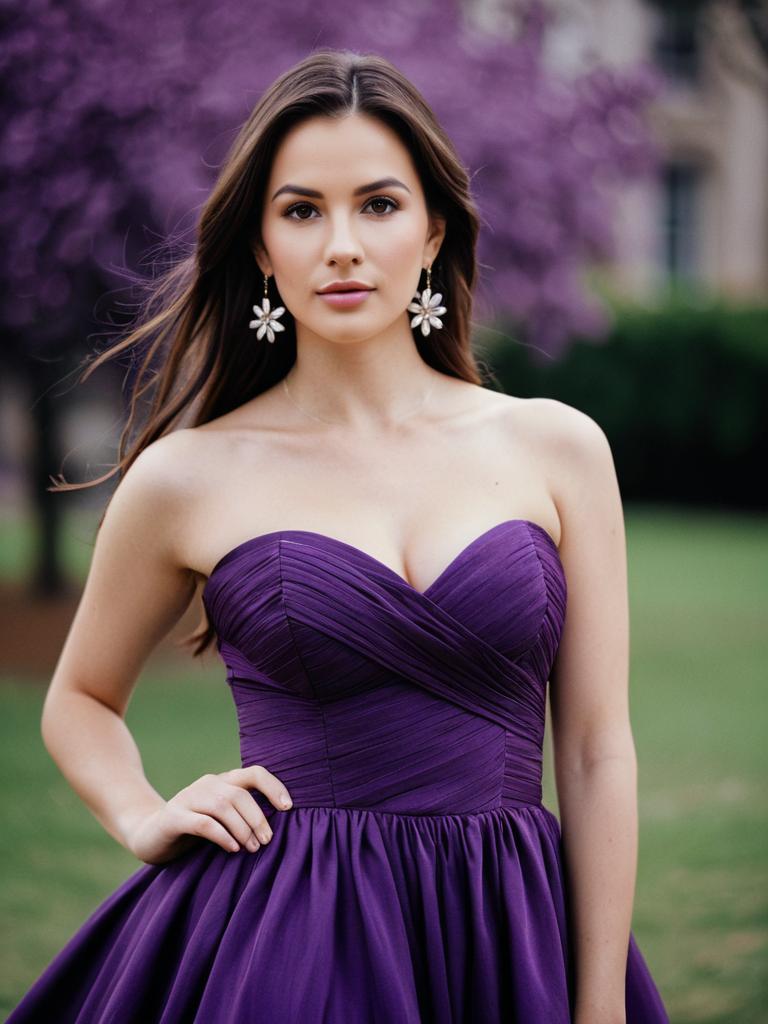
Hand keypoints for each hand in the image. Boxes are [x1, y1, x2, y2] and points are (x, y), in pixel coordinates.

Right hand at [126, 765, 292, 864]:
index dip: (273, 787)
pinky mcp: (174, 817)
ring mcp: (188, 798)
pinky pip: (203, 823)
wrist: (149, 836)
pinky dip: (222, 836)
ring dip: (242, 828)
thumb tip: (275, 829)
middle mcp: (207, 784)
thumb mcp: (221, 820)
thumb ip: (241, 817)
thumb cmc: (193, 831)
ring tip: (251, 848)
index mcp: (222, 782)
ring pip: (223, 806)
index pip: (254, 773)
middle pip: (240, 794)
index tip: (288, 807)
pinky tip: (232, 849)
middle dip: (258, 818)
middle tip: (266, 841)